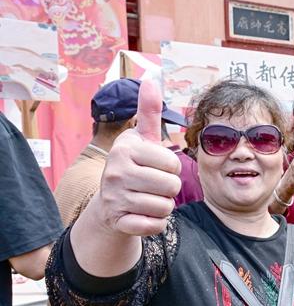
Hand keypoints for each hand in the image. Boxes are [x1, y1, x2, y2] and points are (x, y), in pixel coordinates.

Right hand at [97, 79, 180, 235]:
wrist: (108, 203)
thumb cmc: (134, 165)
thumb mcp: (141, 139)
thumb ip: (149, 112)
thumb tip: (150, 80)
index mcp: (125, 150)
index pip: (173, 163)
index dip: (172, 168)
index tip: (156, 166)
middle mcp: (116, 172)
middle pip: (172, 186)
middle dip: (170, 188)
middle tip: (153, 185)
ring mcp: (115, 199)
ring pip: (165, 207)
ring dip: (164, 206)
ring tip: (148, 198)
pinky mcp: (119, 222)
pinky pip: (155, 225)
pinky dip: (156, 223)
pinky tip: (144, 214)